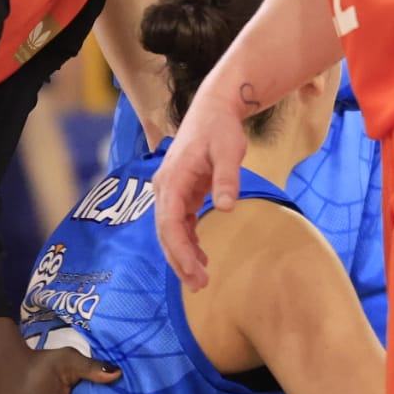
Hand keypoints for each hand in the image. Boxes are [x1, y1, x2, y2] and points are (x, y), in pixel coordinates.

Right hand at [153, 88, 250, 289]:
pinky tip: (201, 257)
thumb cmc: (220, 128)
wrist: (214, 108)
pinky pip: (179, 223)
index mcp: (173, 179)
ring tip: (201, 279)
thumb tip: (226, 207)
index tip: (195, 271)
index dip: (180, 250)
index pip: (169, 223)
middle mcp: (165, 187)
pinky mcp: (182, 192)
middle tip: (200, 285)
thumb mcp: (229, 150)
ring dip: (183, 255)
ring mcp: (171, 191)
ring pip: (170, 231)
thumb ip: (227, 178)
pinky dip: (188, 242)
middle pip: (165, 232)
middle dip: (180, 260)